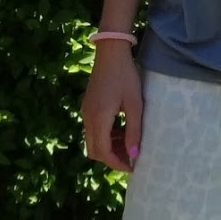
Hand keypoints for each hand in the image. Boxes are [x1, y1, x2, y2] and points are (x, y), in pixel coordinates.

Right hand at [81, 44, 142, 171]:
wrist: (111, 52)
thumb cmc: (126, 76)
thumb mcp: (135, 104)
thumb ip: (134, 131)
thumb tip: (133, 155)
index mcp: (99, 118)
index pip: (103, 152)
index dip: (117, 163)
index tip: (132, 167)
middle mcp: (88, 118)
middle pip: (94, 151)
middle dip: (111, 158)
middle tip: (130, 156)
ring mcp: (85, 112)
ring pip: (92, 141)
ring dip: (109, 147)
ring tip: (128, 142)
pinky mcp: (87, 106)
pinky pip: (93, 130)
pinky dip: (105, 136)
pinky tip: (121, 129)